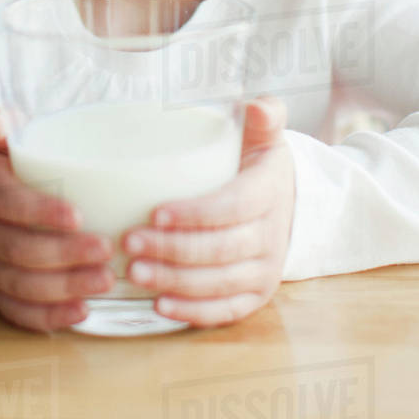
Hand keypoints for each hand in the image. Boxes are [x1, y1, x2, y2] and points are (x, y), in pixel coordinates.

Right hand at [0, 103, 114, 331]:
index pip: (9, 205)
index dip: (42, 213)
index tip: (79, 215)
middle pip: (19, 251)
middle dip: (65, 254)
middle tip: (106, 249)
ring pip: (21, 285)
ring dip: (64, 287)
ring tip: (105, 280)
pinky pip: (17, 311)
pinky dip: (48, 317)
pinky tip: (82, 311)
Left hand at [121, 97, 294, 327]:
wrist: (289, 203)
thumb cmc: (259, 164)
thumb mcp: (266, 134)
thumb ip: (264, 114)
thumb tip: (254, 106)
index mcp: (268, 192)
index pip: (232, 207)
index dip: (195, 214)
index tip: (155, 212)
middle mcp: (271, 236)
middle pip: (219, 250)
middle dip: (172, 249)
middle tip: (129, 242)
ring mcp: (265, 270)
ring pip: (219, 283)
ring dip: (174, 281)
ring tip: (134, 272)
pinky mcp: (256, 296)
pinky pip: (226, 311)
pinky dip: (193, 312)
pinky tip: (159, 305)